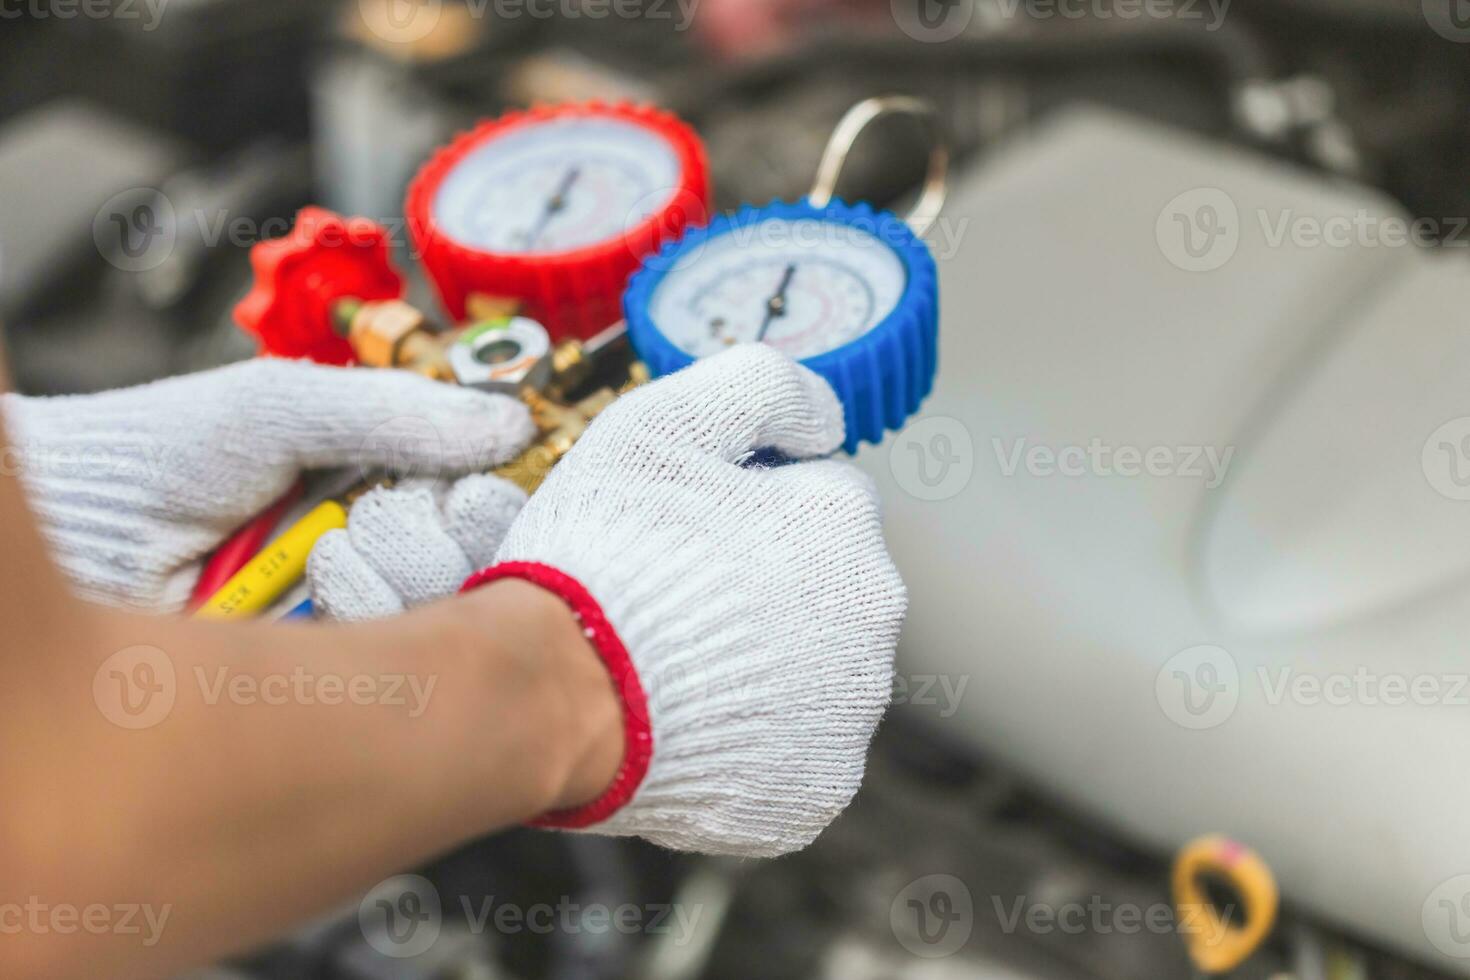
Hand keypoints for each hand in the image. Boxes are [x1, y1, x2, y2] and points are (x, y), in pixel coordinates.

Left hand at [1, 359, 533, 611]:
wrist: (74, 530)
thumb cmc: (155, 458)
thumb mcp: (279, 409)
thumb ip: (395, 413)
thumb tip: (510, 425)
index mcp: (372, 480)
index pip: (474, 495)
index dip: (488, 495)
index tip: (474, 491)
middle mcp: (372, 546)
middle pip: (475, 558)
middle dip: (438, 532)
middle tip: (383, 513)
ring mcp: (351, 614)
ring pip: (444, 611)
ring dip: (395, 570)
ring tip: (326, 548)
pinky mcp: (322, 671)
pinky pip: (393, 660)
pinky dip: (366, 615)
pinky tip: (321, 590)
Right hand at [482, 344, 905, 856]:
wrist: (554, 692)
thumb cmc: (603, 552)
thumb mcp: (663, 420)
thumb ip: (760, 386)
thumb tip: (824, 416)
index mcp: (843, 522)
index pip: (820, 498)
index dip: (749, 507)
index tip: (691, 531)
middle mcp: (870, 616)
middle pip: (822, 586)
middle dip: (765, 584)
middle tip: (676, 599)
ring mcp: (848, 711)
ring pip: (810, 669)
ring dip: (761, 662)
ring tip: (672, 665)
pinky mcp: (815, 788)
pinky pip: (789, 749)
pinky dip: (749, 740)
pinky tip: (686, 723)